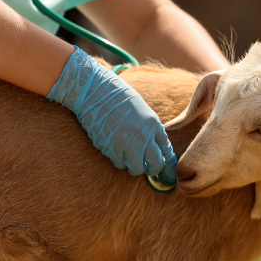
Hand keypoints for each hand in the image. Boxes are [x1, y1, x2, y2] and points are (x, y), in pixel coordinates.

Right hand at [48, 46, 176, 181]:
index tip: (165, 169)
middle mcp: (143, 135)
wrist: (95, 91)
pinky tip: (115, 148)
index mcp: (153, 123)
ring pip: (136, 168)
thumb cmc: (118, 98)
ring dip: (133, 165)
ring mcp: (126, 143)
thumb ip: (151, 130)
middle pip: (155, 164)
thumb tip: (157, 151)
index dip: (166, 162)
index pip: (166, 150)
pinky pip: (119, 163)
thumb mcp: (142, 111)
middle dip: (153, 169)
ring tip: (128, 156)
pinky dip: (118, 160)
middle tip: (148, 168)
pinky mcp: (110, 148)